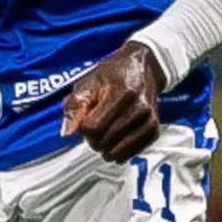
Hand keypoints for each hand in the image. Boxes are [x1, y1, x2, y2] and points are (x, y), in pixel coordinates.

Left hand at [61, 41, 162, 161]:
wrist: (144, 68)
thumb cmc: (115, 74)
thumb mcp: (88, 82)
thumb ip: (74, 106)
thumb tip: (67, 131)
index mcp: (121, 94)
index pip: (93, 128)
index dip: (83, 127)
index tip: (85, 119)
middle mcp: (138, 108)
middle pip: (104, 142)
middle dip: (92, 139)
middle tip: (94, 126)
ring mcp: (148, 120)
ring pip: (117, 152)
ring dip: (105, 148)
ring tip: (104, 134)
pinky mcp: (154, 130)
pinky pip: (131, 153)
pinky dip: (120, 152)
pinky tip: (115, 142)